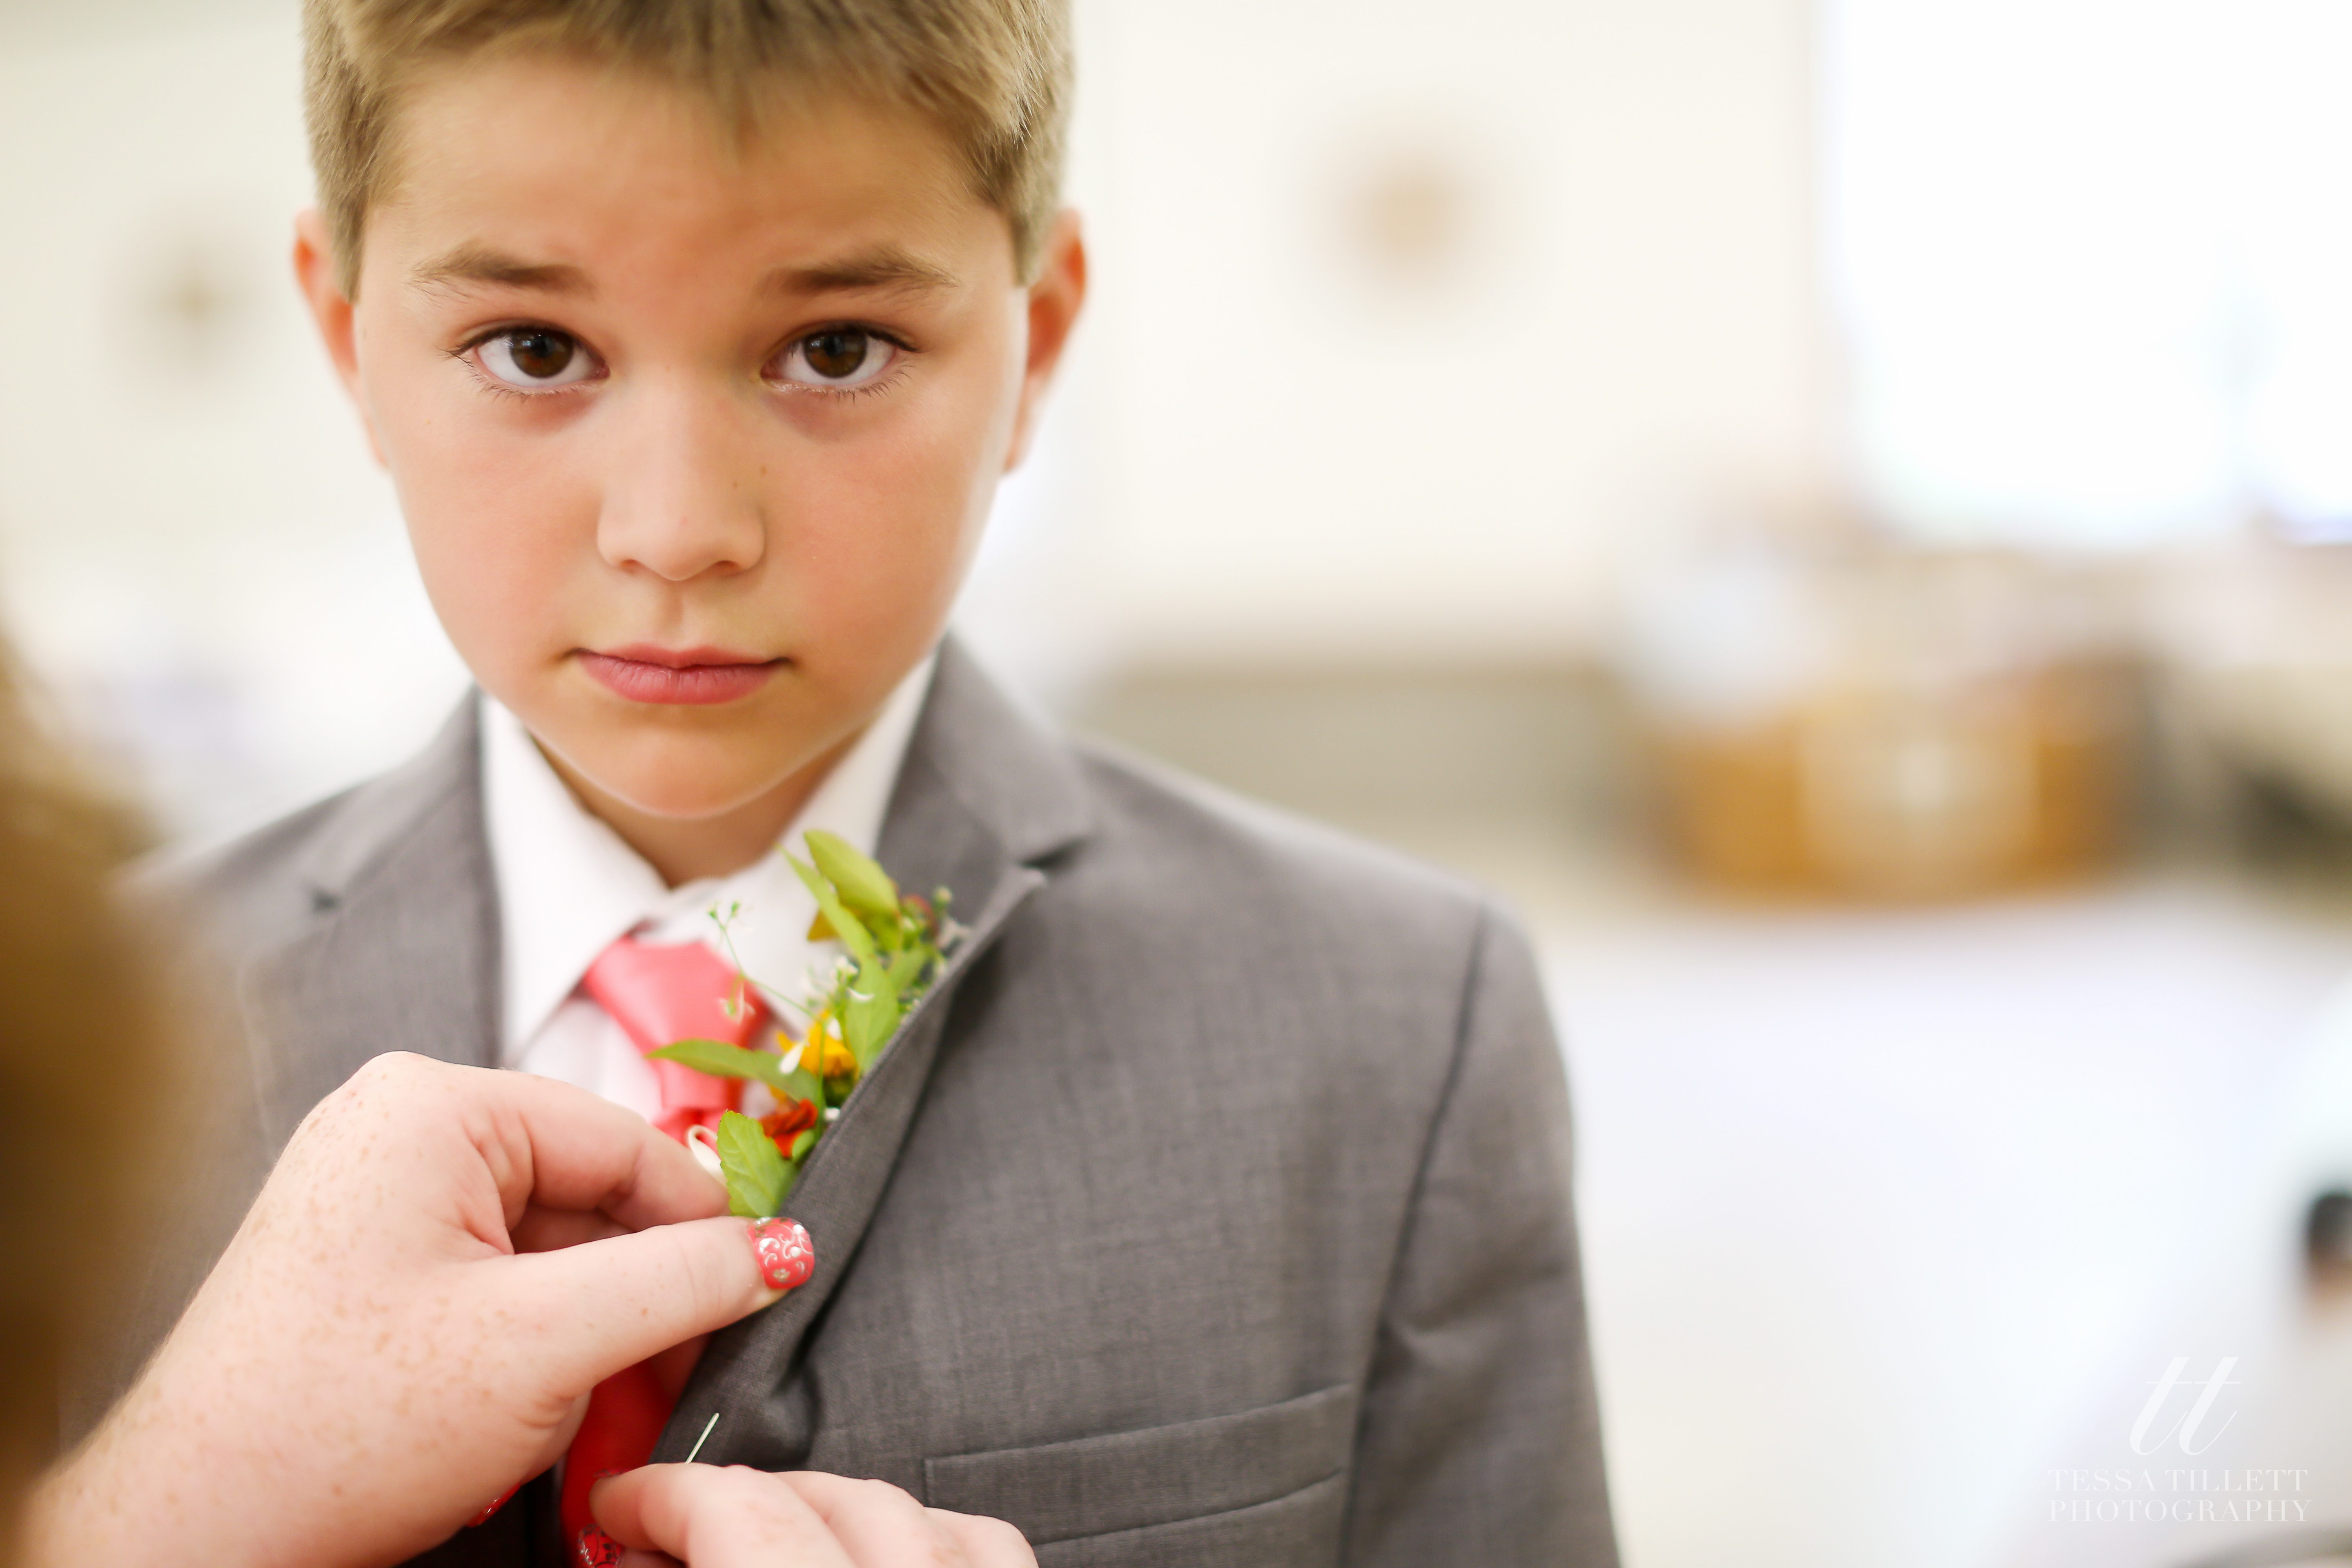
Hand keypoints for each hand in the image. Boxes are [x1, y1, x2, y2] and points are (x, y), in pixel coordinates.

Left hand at [33, 1052, 800, 1567]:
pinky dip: (539, 1348)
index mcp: (430, 1105)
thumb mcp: (547, 1343)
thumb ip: (683, 1282)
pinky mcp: (365, 1267)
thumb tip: (784, 1247)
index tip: (765, 1287)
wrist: (189, 1533)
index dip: (704, 1223)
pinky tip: (549, 1414)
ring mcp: (374, 1199)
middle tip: (685, 1378)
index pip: (625, 1141)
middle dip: (641, 1294)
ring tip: (610, 1413)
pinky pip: (495, 1285)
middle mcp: (397, 1131)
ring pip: (548, 1250)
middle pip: (588, 1196)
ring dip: (595, 1332)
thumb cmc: (331, 1427)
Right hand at [593, 1466, 1036, 1566]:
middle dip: (735, 1498)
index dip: (662, 1495)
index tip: (622, 1505)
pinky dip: (929, 1535)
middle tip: (675, 1525)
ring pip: (915, 1513)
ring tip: (770, 1534)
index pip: (740, 1512)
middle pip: (827, 1499)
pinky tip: (883, 1554)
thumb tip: (631, 1556)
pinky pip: (989, 1549)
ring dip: (830, 1507)